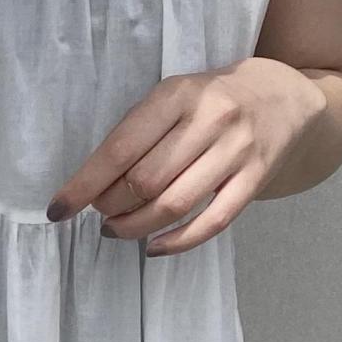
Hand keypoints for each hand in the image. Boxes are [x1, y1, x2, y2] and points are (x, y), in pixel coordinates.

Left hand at [46, 57, 326, 256]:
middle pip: (145, 181)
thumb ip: (138, 131)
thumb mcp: (173, 96)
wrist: (283, 96)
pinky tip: (153, 246)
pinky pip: (213, 222)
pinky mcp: (256, 179)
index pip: (120, 148)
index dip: (84, 184)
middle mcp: (210, 120)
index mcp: (177, 94)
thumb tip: (92, 184)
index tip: (58, 209)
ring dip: (136, 227)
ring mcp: (237, 151)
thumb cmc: (210, 99)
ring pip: (175, 204)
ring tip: (116, 230)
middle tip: (100, 212)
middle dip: (110, 206)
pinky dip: (177, 241)